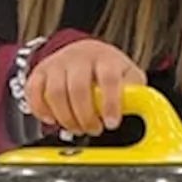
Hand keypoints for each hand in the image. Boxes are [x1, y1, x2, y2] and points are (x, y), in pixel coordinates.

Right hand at [25, 39, 146, 136]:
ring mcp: (57, 63)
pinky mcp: (40, 72)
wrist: (85, 52)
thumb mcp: (129, 76)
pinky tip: (53, 120)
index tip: (111, 123)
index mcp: (106, 58)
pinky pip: (34, 92)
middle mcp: (80, 58)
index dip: (110, 103)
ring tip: (77, 127)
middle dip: (86, 116)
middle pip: (78, 89)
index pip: (108, 79)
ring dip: (66, 118)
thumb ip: (136, 93)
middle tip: (94, 129)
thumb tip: (146, 110)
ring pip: (55, 93)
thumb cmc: (109, 69)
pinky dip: (41, 111)